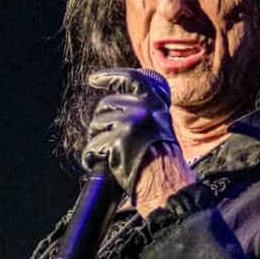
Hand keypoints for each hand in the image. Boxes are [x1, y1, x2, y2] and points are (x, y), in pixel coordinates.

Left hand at [82, 69, 180, 200]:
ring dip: (97, 141)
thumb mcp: (159, 126)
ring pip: (97, 125)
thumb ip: (144, 111)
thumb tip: (116, 104)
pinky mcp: (118, 140)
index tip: (94, 79)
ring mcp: (131, 122)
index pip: (131, 79)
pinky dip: (92, 156)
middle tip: (109, 141)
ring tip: (109, 155)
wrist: (167, 182)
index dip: (110, 77)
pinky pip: (93, 146)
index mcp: (155, 103)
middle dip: (102, 124)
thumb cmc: (162, 160)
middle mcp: (144, 108)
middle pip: (106, 105)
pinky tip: (100, 162)